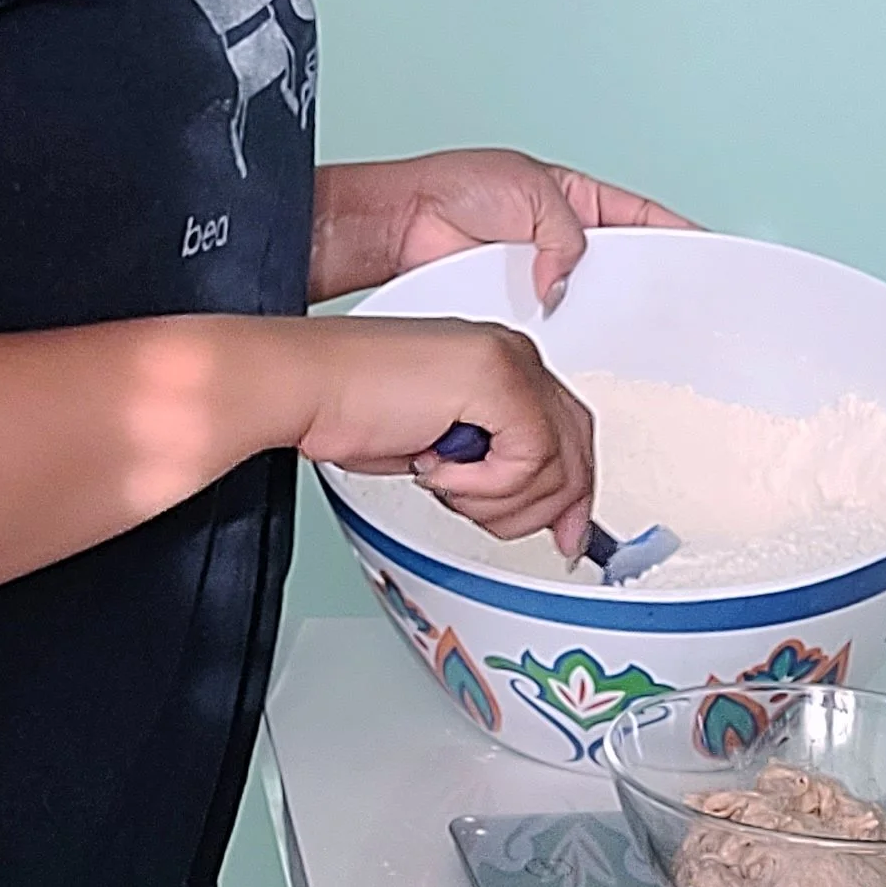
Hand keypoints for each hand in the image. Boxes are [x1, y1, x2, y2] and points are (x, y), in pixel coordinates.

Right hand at [296, 315, 596, 552]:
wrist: (308, 385)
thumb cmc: (351, 408)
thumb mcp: (442, 446)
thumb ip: (496, 462)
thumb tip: (545, 509)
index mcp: (501, 360)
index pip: (568, 429)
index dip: (573, 490)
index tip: (567, 533)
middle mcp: (512, 353)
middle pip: (577, 448)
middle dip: (552, 507)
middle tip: (529, 533)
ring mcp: (509, 361)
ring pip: (555, 466)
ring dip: (496, 501)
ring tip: (446, 483)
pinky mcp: (497, 379)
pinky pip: (528, 462)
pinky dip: (482, 487)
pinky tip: (438, 472)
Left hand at [311, 149, 697, 310]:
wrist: (404, 225)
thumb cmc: (457, 189)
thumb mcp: (528, 190)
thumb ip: (563, 233)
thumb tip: (567, 280)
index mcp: (582, 201)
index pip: (645, 221)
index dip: (680, 239)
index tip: (709, 259)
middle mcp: (569, 242)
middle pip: (626, 270)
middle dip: (649, 290)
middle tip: (676, 312)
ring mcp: (548, 277)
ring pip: (593, 303)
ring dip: (606, 319)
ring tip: (635, 338)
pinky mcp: (524, 309)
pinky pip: (556, 327)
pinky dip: (568, 339)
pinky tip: (582, 350)